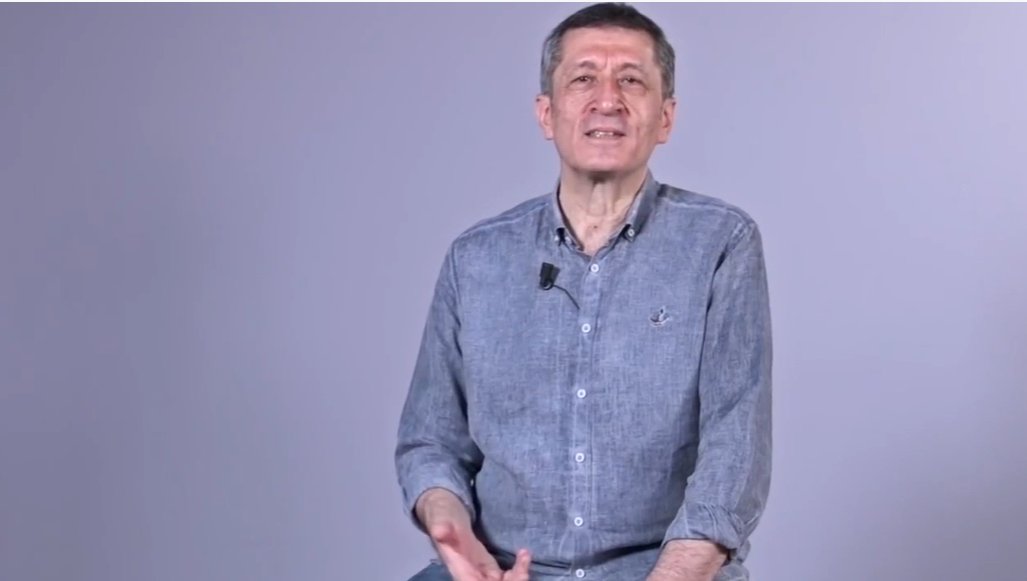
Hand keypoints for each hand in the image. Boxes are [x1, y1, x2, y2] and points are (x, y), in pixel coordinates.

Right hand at [415, 488, 531, 580]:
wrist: (445, 511)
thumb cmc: (441, 514)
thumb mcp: (440, 517)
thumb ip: (441, 526)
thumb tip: (440, 531)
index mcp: (458, 568)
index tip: (502, 577)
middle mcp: (470, 574)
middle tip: (523, 568)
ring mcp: (481, 572)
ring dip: (517, 576)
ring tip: (525, 555)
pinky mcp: (490, 567)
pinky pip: (506, 577)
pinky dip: (518, 569)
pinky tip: (524, 555)